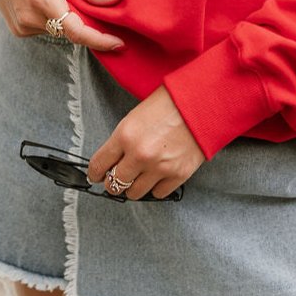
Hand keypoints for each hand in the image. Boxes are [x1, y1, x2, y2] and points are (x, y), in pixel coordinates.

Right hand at [0, 0, 123, 51]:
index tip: (119, 43)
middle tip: (93, 6)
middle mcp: (30, 19)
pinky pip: (44, 30)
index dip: (100, 40)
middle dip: (85, 23)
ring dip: (67, 19)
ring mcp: (21, 26)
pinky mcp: (16, 29)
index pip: (77, 32)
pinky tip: (47, 0)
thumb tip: (115, 0)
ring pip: (58, 31)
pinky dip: (53, 20)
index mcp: (44, 1)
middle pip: (69, 31)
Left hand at [88, 86, 205, 199]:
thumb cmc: (169, 103)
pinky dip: (156, 187)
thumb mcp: (135, 117)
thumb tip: (112, 160)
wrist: (201, 102)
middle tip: (117, 177)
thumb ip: (122, 140)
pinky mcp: (178, 175)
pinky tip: (157, 175)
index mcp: (125, 135)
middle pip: (114, 184)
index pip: (99, 165)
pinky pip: (158, 194)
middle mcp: (140, 155)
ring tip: (139, 176)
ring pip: (134, 193)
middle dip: (113, 182)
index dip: (94, 173)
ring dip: (134, 186)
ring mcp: (160, 167)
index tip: (96, 175)